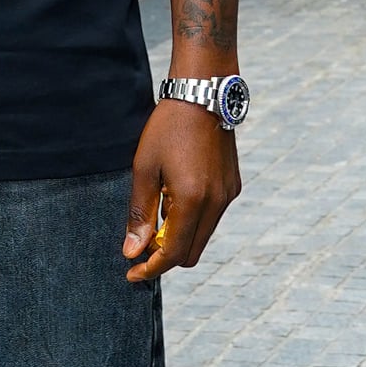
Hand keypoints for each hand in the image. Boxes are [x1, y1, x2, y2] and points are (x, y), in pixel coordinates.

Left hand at [123, 99, 239, 282]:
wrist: (203, 94)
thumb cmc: (167, 128)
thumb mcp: (144, 169)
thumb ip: (140, 213)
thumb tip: (133, 251)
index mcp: (192, 200)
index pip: (172, 254)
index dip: (150, 268)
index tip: (131, 272)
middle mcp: (216, 203)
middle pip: (190, 253)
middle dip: (164, 255)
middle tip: (141, 240)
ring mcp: (228, 196)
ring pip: (202, 236)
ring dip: (179, 236)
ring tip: (159, 206)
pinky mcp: (233, 187)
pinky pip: (212, 218)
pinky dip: (192, 219)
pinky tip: (175, 194)